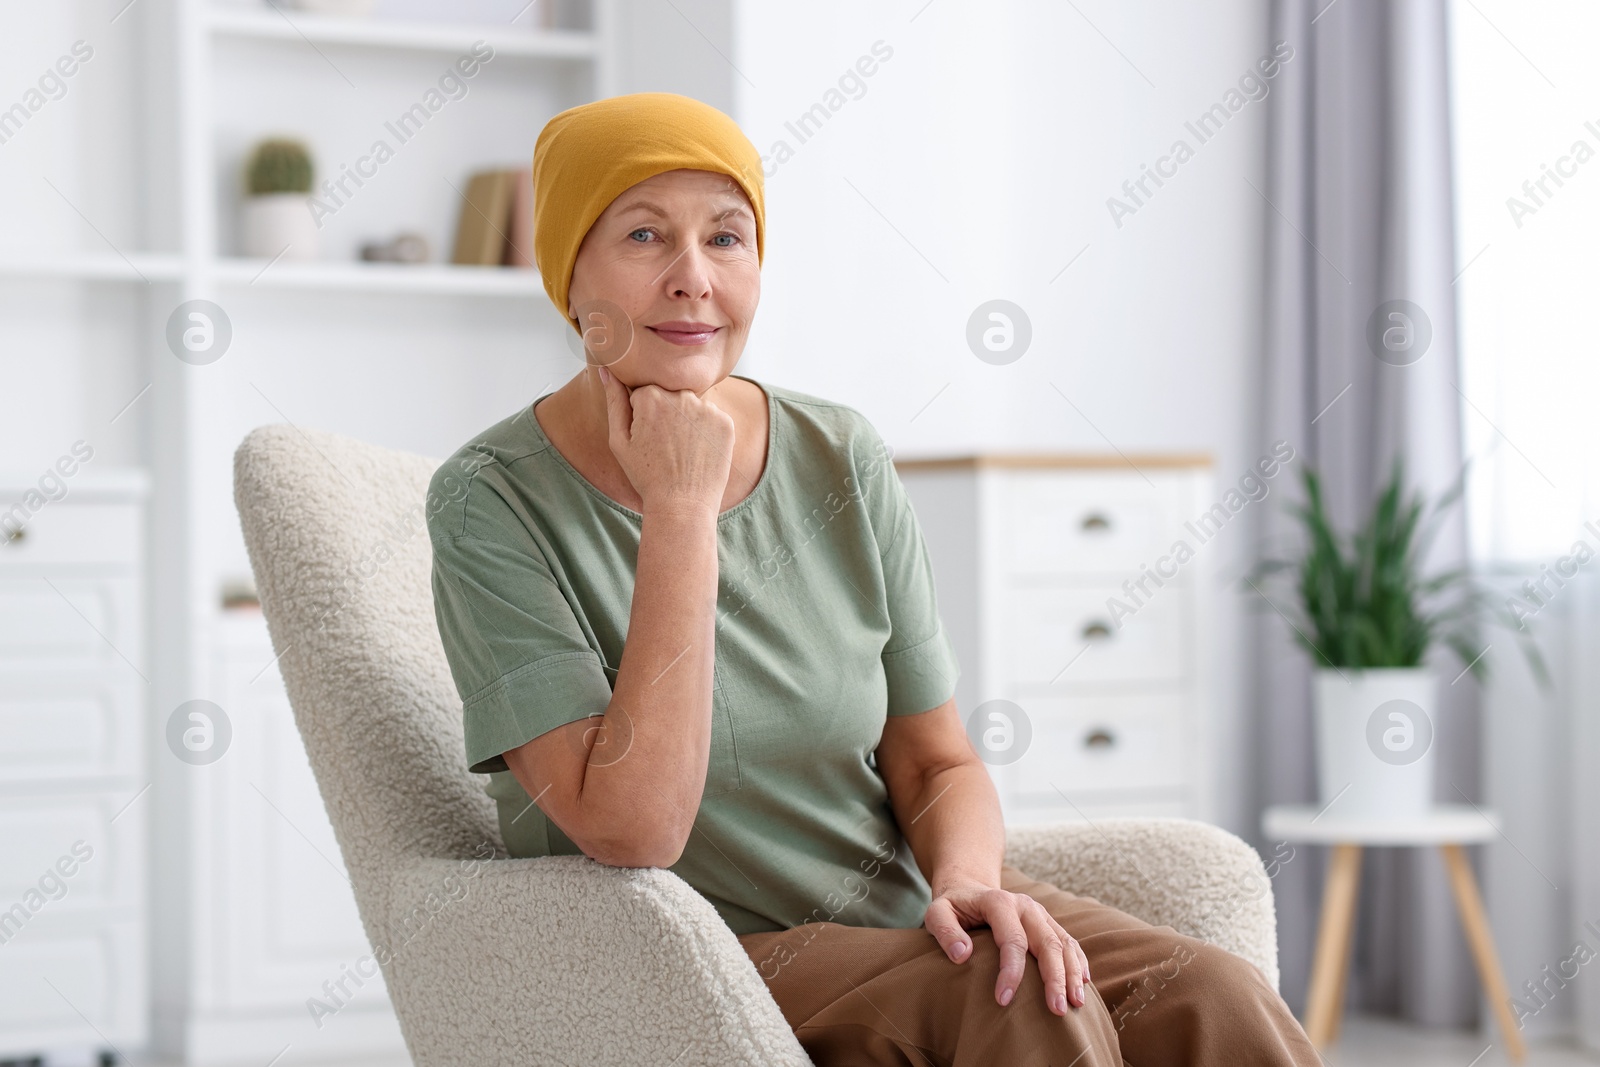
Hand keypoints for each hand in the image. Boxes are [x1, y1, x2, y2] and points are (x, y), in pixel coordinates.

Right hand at [597, 365, 733, 514]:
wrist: (683, 505)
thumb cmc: (647, 476)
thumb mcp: (620, 441)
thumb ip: (614, 401)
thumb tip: (606, 369)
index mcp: (651, 396)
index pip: (646, 393)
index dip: (643, 416)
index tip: (647, 438)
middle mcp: (681, 395)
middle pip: (671, 396)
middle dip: (666, 414)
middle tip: (665, 447)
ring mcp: (707, 408)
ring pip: (693, 406)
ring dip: (687, 421)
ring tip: (682, 451)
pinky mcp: (726, 422)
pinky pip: (712, 418)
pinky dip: (706, 432)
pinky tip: (698, 452)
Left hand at [924, 876, 1090, 1014]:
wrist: (968, 888)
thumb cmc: (952, 907)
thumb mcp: (936, 913)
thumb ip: (944, 931)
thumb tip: (961, 955)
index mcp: (998, 902)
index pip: (1012, 940)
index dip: (1011, 972)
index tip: (1003, 1000)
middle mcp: (1024, 905)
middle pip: (1046, 942)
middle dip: (1054, 978)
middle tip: (1057, 1010)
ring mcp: (1039, 913)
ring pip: (1063, 943)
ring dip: (1072, 973)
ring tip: (1076, 1003)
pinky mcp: (1047, 922)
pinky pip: (1069, 941)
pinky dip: (1079, 961)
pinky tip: (1084, 983)